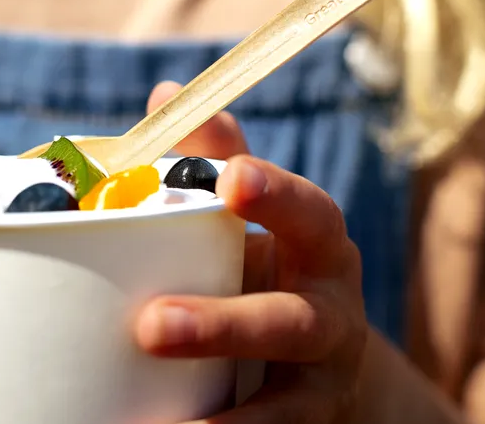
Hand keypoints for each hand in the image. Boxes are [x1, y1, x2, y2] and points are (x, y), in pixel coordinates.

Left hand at [134, 81, 367, 422]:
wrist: (321, 368)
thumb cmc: (270, 270)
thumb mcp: (257, 217)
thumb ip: (217, 158)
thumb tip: (166, 93)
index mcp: (319, 248)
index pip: (310, 214)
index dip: (277, 195)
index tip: (230, 179)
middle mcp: (332, 316)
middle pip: (289, 324)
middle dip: (225, 325)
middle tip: (152, 324)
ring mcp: (321, 386)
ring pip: (280, 407)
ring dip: (219, 419)